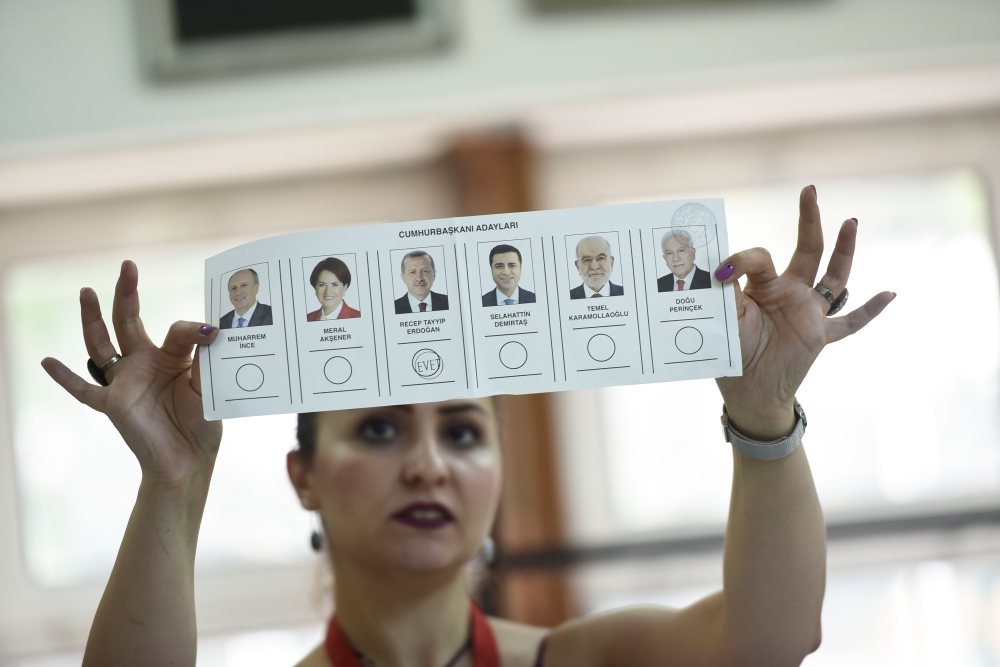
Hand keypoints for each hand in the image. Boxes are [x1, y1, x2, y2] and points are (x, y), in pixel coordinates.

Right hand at [41, 261, 221, 486]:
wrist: (189, 459)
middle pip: (129, 321)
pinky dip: (64, 377)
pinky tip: (45, 361)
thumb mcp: (209, 383)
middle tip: (127, 266)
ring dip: (92, 318)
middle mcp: (144, 364)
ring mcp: (125, 382)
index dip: (193, 329)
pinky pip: (84, 390)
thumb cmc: (202, 422)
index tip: (213, 330)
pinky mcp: (113, 404)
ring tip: (86, 291)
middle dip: (126, 293)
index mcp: (171, 357)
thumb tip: (210, 327)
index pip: (176, 330)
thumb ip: (205, 355)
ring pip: (102, 344)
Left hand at [715, 185, 894, 439]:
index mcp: (763, 285)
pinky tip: (891, 294)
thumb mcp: (723, 316)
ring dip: (844, 250)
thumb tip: (718, 268)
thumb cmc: (731, 352)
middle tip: (810, 190)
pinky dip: (870, 310)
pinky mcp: (820, 335)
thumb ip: (723, 292)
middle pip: (806, 249)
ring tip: (851, 221)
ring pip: (833, 277)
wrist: (746, 390)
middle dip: (809, 219)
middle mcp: (789, 292)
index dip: (741, 259)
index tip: (720, 272)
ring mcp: (808, 312)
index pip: (760, 257)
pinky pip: (850, 323)